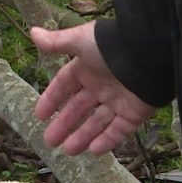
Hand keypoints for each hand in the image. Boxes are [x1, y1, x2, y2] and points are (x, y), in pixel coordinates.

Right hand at [31, 21, 155, 154]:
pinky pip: (119, 130)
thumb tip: (33, 32)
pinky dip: (107, 141)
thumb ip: (56, 42)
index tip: (39, 116)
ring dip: (82, 137)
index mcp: (88, 68)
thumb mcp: (80, 41)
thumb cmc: (110, 46)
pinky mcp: (135, 113)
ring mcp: (119, 100)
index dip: (51, 100)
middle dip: (64, 125)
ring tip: (68, 151)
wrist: (148, 55)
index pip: (65, 86)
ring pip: (98, 123)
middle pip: (79, 109)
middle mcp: (102, 86)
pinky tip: (92, 151)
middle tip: (50, 142)